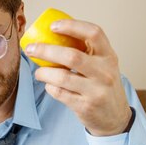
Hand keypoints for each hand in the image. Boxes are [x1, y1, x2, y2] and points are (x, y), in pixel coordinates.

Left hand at [25, 20, 131, 135]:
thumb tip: (51, 37)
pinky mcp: (85, 106)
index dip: (72, 26)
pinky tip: (49, 85)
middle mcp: (105, 72)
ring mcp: (96, 90)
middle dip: (46, 50)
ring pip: (62, 77)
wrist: (115, 117)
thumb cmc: (102, 86)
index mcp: (109, 56)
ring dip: (44, 73)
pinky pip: (60, 93)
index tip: (52, 26)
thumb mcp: (102, 66)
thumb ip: (86, 52)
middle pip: (71, 56)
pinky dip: (50, 87)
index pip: (94, 33)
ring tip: (38, 72)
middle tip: (31, 49)